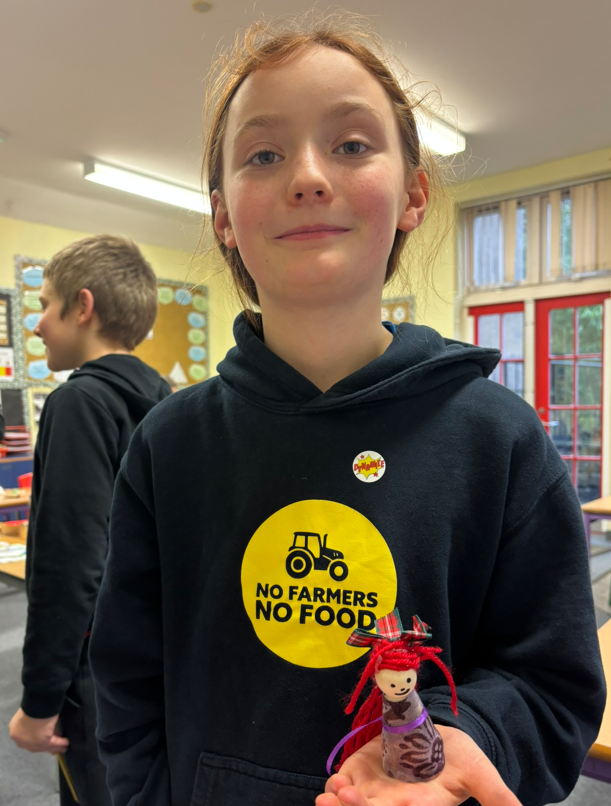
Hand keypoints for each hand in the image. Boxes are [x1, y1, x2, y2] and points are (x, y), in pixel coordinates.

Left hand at [9, 707, 68, 753]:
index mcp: (15, 732)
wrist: (36, 705)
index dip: (35, 741)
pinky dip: (61, 743)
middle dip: (45, 747)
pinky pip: (53, 743)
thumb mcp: (28, 714)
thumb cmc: (32, 705)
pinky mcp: (43, 742)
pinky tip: (66, 743)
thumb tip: (41, 726)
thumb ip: (31, 722)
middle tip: (52, 750)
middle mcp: (21, 741)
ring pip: (45, 747)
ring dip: (55, 747)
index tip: (42, 742)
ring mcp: (31, 743)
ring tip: (63, 747)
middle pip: (35, 746)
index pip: (25, 740)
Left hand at [316, 725, 521, 805]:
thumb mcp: (480, 775)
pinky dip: (336, 786)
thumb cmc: (461, 759)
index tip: (384, 805)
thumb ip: (497, 799)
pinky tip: (334, 782)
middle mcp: (395, 805)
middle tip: (342, 799)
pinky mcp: (362, 773)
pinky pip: (343, 787)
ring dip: (340, 802)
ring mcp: (376, 793)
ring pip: (353, 804)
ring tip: (333, 794)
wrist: (441, 737)